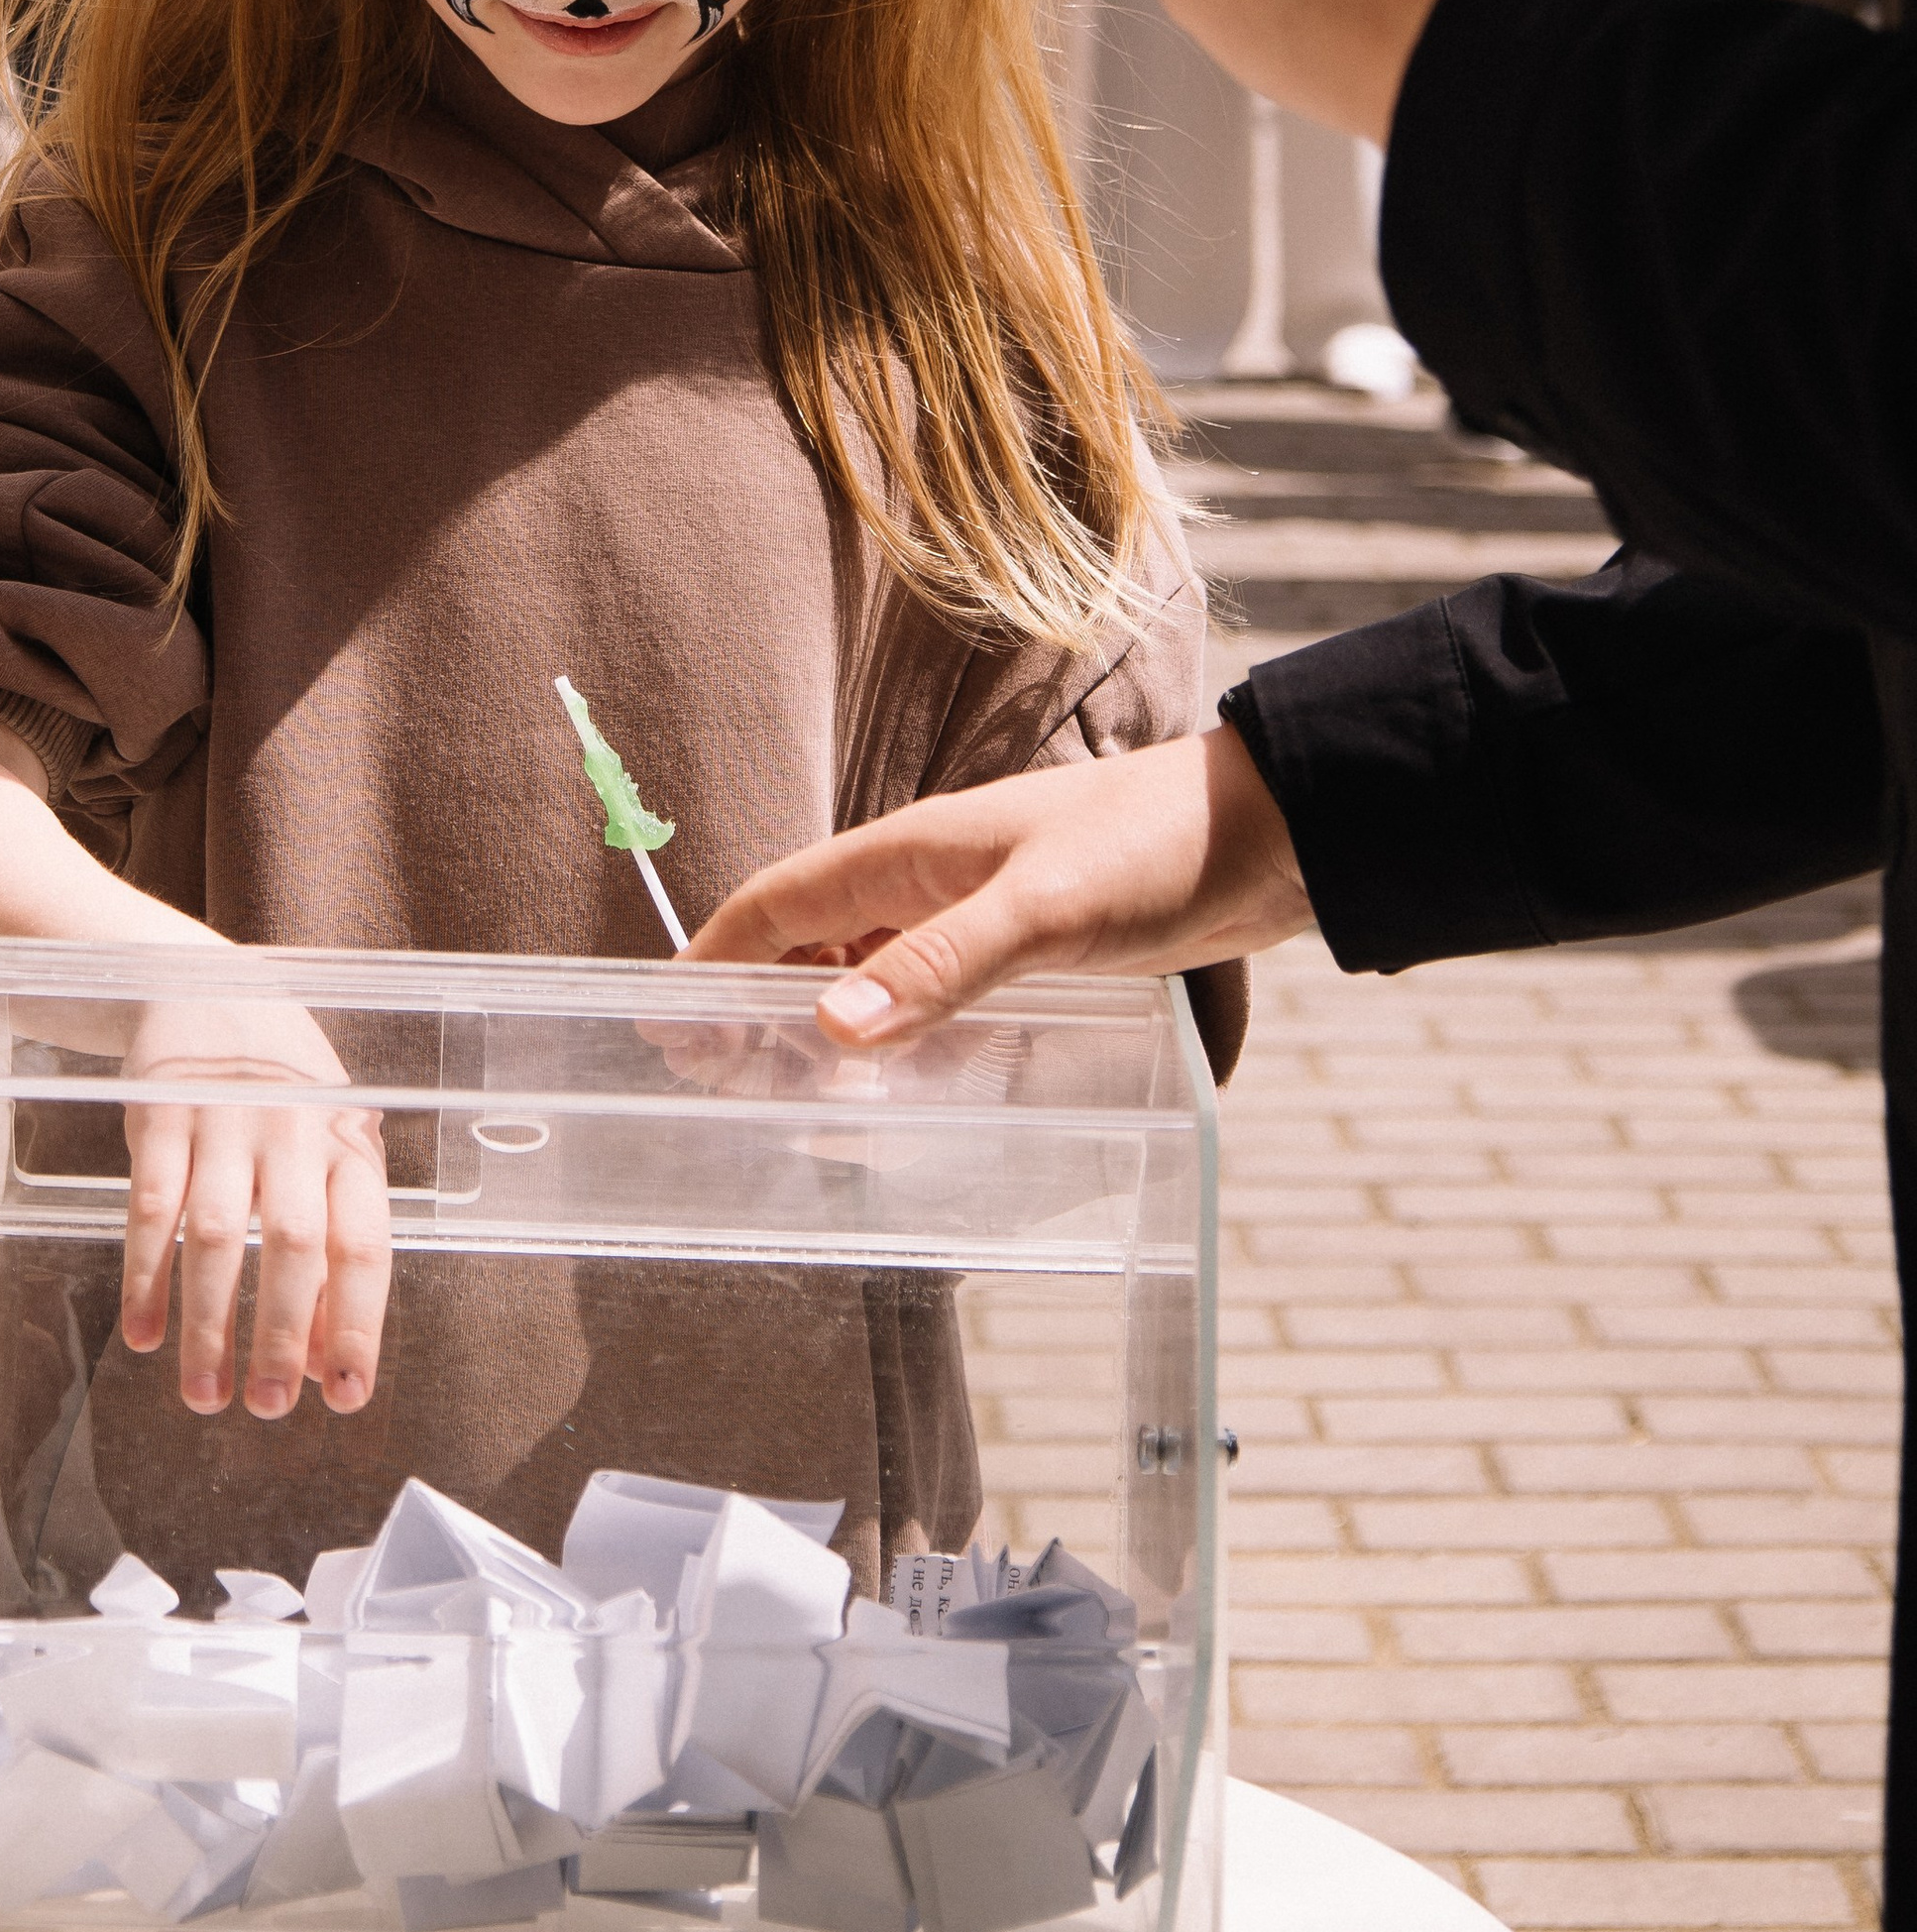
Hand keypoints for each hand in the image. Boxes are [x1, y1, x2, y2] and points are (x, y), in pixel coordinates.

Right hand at [120, 993, 390, 1418]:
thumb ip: (329, 1255)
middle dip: (280, 1335)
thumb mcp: (324, 1155)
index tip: (346, 1397)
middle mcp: (295, 1130)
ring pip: (218, 1235)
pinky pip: (151, 1207)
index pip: (364, 1244)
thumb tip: (324, 1365)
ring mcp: (226, 1118)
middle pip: (295, 1244)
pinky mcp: (162, 1113)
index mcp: (349, 1144)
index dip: (357, 1324)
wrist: (207, 988)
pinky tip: (144, 1335)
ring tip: (204, 1395)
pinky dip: (146, 1277)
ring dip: (209, 1323)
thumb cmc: (283, 1095)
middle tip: (266, 1408)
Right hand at [683, 726, 1310, 1049]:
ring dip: (821, 1022)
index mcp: (910, 850)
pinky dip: (894, 1031)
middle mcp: (930, 877)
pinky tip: (900, 1082)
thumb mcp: (1043, 912)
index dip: (712, 959)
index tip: (662, 1023)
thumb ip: (941, 967)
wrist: (1269, 834)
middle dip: (752, 1001)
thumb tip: (827, 1030)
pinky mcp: (1028, 945)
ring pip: (868, 968)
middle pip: (809, 939)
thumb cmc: (1154, 848)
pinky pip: (930, 989)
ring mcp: (979, 911)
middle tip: (711, 1083)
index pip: (776, 904)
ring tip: (786, 1097)